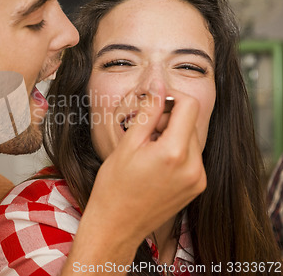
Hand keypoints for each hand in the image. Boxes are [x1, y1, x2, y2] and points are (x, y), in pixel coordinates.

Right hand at [84, 81, 205, 256]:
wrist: (116, 225)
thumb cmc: (114, 187)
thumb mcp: (128, 144)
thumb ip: (148, 112)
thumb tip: (158, 86)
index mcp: (174, 153)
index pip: (189, 105)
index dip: (171, 96)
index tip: (155, 100)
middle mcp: (193, 167)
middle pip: (191, 121)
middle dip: (169, 117)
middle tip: (144, 129)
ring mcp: (198, 179)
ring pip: (192, 138)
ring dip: (173, 133)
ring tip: (148, 148)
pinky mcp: (196, 187)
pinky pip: (192, 156)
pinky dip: (177, 150)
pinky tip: (156, 161)